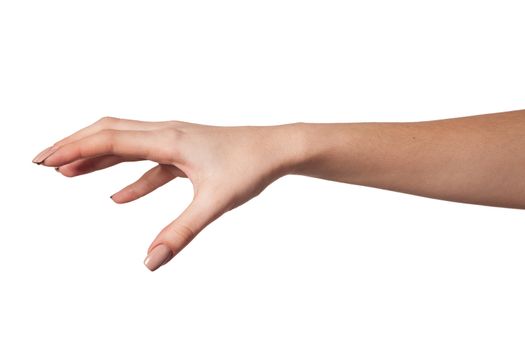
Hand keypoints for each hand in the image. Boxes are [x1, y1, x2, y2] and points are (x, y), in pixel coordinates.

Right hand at [32, 117, 301, 270]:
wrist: (278, 149)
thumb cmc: (251, 167)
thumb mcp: (215, 202)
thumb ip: (181, 232)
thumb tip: (150, 262)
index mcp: (169, 139)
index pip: (109, 139)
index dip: (74, 149)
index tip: (46, 161)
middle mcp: (167, 133)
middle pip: (110, 133)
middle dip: (75, 146)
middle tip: (45, 161)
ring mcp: (176, 142)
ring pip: (127, 145)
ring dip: (96, 159)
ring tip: (68, 174)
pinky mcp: (185, 154)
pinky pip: (149, 164)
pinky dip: (130, 178)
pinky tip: (118, 197)